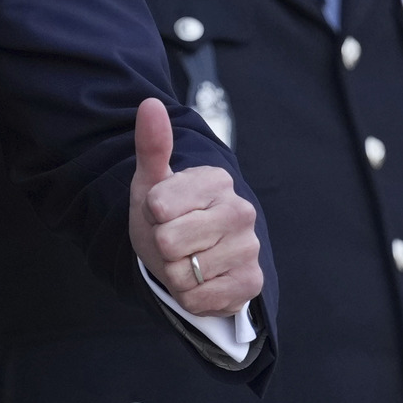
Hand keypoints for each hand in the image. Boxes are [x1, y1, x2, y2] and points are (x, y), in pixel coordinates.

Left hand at [126, 98, 263, 317]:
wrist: (189, 257)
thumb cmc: (168, 216)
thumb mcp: (152, 183)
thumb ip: (152, 145)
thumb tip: (150, 104)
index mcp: (216, 181)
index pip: (159, 205)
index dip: (150, 215)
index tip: (162, 213)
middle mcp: (241, 211)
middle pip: (169, 242)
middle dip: (161, 247)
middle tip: (173, 241)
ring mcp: (250, 247)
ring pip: (183, 273)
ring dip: (175, 273)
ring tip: (187, 260)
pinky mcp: (252, 282)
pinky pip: (199, 298)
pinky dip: (190, 296)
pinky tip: (201, 280)